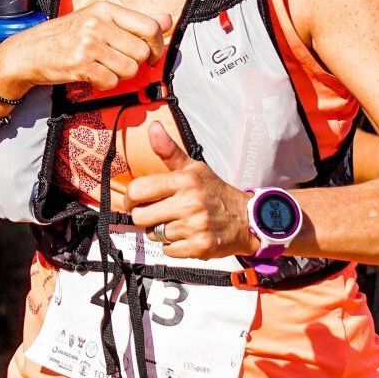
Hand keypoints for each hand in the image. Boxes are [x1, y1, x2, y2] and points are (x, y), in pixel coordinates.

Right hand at [0, 1, 171, 96]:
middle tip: (120, 64)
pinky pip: (111, 82)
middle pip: (142, 52)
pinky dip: (106, 84)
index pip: (150, 27)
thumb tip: (168, 19)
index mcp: (105, 9)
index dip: (158, 45)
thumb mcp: (97, 19)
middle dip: (136, 64)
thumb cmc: (64, 37)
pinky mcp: (80, 65)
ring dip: (121, 75)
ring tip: (104, 69)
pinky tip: (93, 76)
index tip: (151, 55)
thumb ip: (133, 21)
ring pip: (129, 69)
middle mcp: (97, 24)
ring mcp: (88, 45)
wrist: (28, 52)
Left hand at [125, 122, 255, 259]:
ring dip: (160, 231)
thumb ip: (169, 150)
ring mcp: (195, 227)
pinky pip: (168, 250)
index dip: (131, 198)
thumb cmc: (213, 191)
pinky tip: (185, 235)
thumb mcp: (194, 168)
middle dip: (144, 216)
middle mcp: (190, 203)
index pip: (139, 190)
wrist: (247, 219)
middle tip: (156, 213)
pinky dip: (172, 246)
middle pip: (141, 216)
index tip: (135, 200)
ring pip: (154, 234)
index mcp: (185, 181)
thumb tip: (153, 127)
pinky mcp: (200, 248)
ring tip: (176, 223)